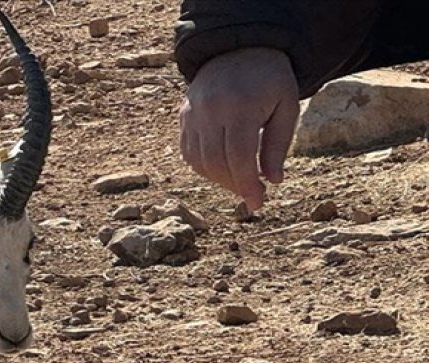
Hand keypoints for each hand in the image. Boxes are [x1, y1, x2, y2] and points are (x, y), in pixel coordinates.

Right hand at [179, 47, 299, 210]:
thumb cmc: (269, 80)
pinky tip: (222, 169)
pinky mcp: (184, 116)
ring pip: (199, 161)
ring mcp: (193, 113)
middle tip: (252, 195)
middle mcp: (210, 110)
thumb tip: (272, 181)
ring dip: (219, 179)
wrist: (238, 50)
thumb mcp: (286, 106)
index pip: (239, 157)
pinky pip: (188, 152)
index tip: (258, 203)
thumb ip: (278, 144)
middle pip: (216, 163)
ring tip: (240, 181)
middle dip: (234, 185)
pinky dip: (204, 167)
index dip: (247, 184)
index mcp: (239, 106)